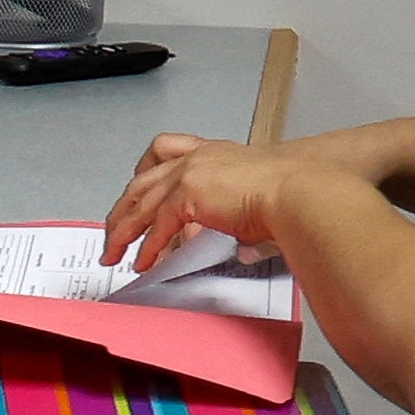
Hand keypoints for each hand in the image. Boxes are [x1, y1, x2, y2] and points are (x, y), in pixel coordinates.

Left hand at [100, 134, 303, 271]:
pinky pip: (156, 225)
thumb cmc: (294, 196)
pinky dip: (147, 247)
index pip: (164, 151)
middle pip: (142, 180)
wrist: (300, 191)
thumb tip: (244, 252)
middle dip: (123, 209)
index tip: (134, 195)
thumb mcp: (257, 205)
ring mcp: (190, 173)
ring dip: (123, 231)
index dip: (144, 174)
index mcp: (213, 153)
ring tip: (113, 253)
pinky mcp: (188, 194)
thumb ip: (242, 226)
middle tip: (113, 232)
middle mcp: (197, 158)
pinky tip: (142, 262)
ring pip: (140, 203)